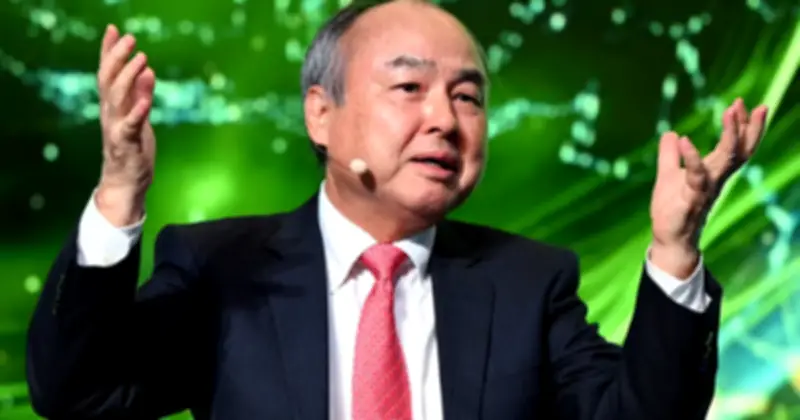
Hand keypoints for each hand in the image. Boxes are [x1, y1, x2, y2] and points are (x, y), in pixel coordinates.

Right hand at [96, 24, 156, 225]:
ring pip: (116, 98)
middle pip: (108, 80)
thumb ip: (142, 95)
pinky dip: (137, 111)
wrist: (125, 184)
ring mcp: (116, 129)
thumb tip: (148, 70)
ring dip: (128, 77)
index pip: (107, 74)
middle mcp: (110, 114)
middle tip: (131, 39)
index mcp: (112, 107)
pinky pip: (131, 125)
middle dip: (118, 57)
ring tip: (142, 60)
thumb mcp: (139, 118)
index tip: (114, 30)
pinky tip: (145, 100)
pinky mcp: (127, 144)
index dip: (110, 51)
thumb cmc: (132, 150)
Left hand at [649, 99, 767, 276]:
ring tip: (729, 112)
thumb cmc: (672, 209)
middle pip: (740, 151)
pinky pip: (696, 178)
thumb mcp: (668, 175)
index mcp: (713, 172)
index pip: (735, 146)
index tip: (743, 103)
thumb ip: (670, 155)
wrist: (669, 239)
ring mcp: (706, 189)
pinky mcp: (691, 200)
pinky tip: (684, 140)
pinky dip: (692, 158)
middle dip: (747, 127)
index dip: (742, 126)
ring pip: (727, 160)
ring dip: (731, 136)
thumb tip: (671, 133)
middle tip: (746, 103)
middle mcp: (716, 179)